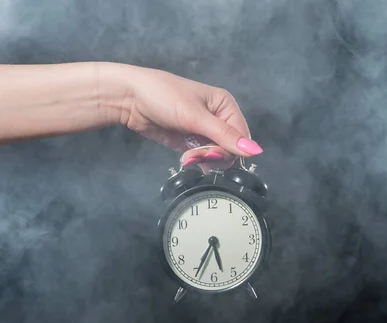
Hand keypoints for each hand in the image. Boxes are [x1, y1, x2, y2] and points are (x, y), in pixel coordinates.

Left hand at [121, 65, 263, 167]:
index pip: (241, 137)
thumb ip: (224, 135)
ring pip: (215, 155)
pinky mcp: (189, 142)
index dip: (229, 150)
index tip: (209, 153)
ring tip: (186, 157)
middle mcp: (218, 118)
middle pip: (230, 149)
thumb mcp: (195, 116)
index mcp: (225, 105)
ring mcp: (203, 131)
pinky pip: (202, 157)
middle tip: (194, 155)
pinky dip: (196, 161)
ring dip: (203, 159)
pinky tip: (185, 160)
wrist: (130, 98)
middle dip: (213, 155)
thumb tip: (256, 151)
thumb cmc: (163, 97)